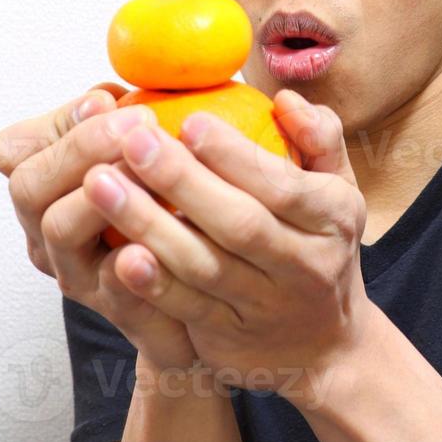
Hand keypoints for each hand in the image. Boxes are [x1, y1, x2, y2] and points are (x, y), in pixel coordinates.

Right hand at [0, 85, 200, 372]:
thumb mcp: (143, 148)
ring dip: (102, 196)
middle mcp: (50, 234)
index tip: (107, 100)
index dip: (58, 123)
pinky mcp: (126, 317)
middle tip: (138, 123)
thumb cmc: (173, 200)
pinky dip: (131, 271)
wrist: (214, 285)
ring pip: (62, 232)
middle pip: (30, 188)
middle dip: (81, 148)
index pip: (16, 150)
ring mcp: (82, 278)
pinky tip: (151, 246)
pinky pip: (118, 296)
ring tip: (144, 172)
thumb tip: (115, 90)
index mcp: (47, 189)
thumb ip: (124, 116)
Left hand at [82, 88, 378, 406]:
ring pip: (203, 266)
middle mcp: (304, 266)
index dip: (235, 155)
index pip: (282, 185)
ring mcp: (264, 306)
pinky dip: (152, 283)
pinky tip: (117, 254)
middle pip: (239, 224)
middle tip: (132, 140)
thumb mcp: (339, 187)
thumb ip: (320, 137)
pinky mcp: (228, 338)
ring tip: (101, 183)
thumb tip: (285, 99)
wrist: (323, 341)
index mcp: (331, 218)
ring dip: (148, 225)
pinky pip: (185, 309)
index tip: (190, 120)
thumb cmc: (318, 241)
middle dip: (181, 180)